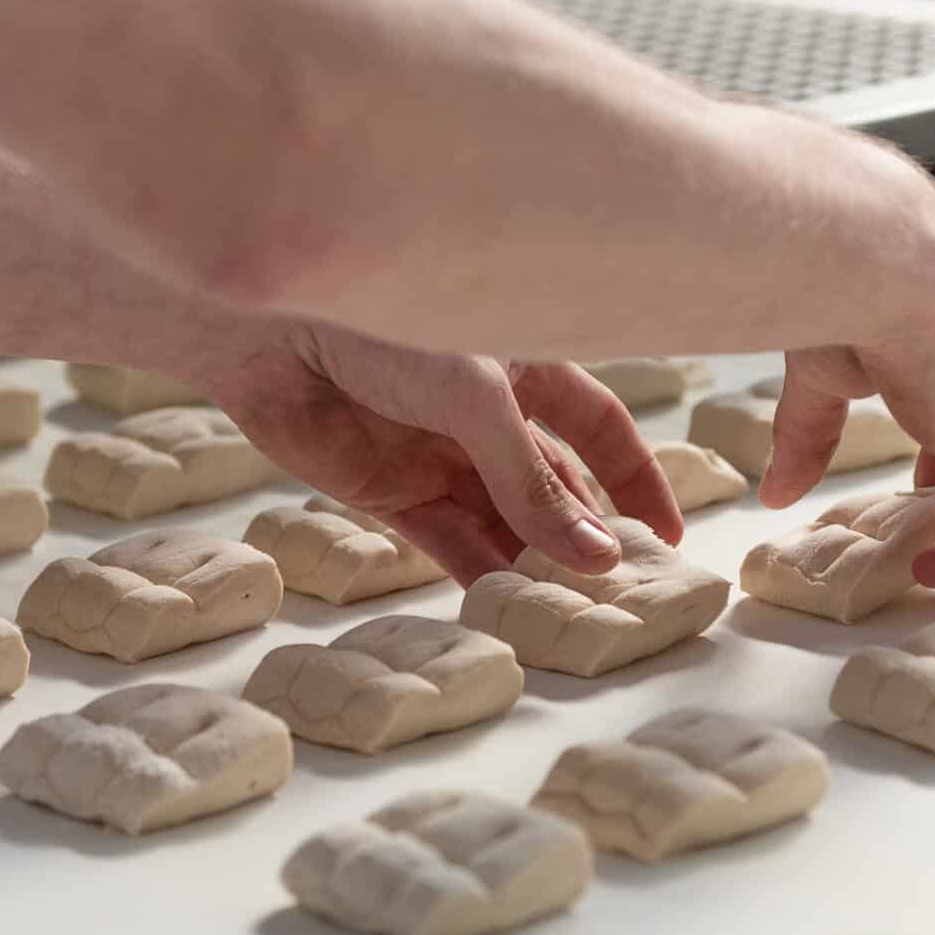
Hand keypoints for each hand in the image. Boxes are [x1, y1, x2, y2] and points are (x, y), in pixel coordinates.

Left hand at [202, 319, 681, 585]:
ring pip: (503, 522)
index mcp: (522, 363)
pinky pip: (448, 542)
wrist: (268, 327)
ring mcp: (437, 454)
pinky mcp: (387, 492)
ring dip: (534, 564)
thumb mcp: (478, 398)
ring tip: (570, 610)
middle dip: (585, 536)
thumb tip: (594, 555)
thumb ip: (533, 483)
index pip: (600, 427)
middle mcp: (485, 413)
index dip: (636, 478)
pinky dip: (478, 573)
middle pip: (554, 486)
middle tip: (621, 592)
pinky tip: (508, 603)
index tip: (666, 535)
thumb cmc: (382, 324)